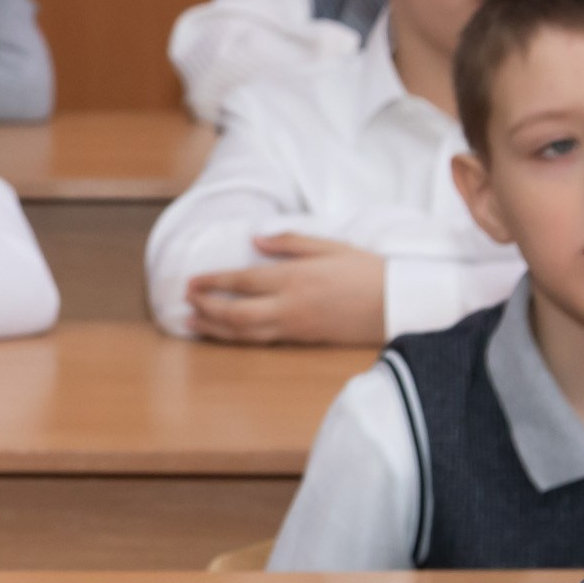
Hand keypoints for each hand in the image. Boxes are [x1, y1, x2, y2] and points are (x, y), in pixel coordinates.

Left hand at [185, 234, 385, 344]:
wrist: (398, 303)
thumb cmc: (366, 270)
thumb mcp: (330, 246)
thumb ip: (290, 242)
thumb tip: (255, 240)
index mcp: (295, 278)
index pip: (242, 282)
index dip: (212, 283)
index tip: (191, 281)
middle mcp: (290, 306)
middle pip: (235, 313)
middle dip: (206, 307)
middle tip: (184, 300)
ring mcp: (295, 327)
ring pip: (245, 333)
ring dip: (214, 328)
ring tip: (191, 322)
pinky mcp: (303, 340)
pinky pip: (261, 342)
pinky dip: (236, 339)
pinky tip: (223, 334)